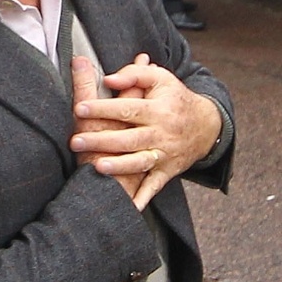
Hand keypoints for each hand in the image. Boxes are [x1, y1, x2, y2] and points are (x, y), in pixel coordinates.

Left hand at [71, 56, 222, 209]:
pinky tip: (128, 206)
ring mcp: (165, 154)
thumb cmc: (176, 98)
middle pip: (128, 138)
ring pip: (140, 162)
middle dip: (101, 140)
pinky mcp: (167, 171)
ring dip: (120, 166)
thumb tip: (108, 79)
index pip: (127, 108)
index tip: (80, 109)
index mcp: (157, 109)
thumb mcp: (161, 78)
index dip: (103, 108)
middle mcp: (161, 133)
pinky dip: (143, 198)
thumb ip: (134, 74)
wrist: (206, 126)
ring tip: (98, 167)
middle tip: (75, 142)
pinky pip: (154, 186)